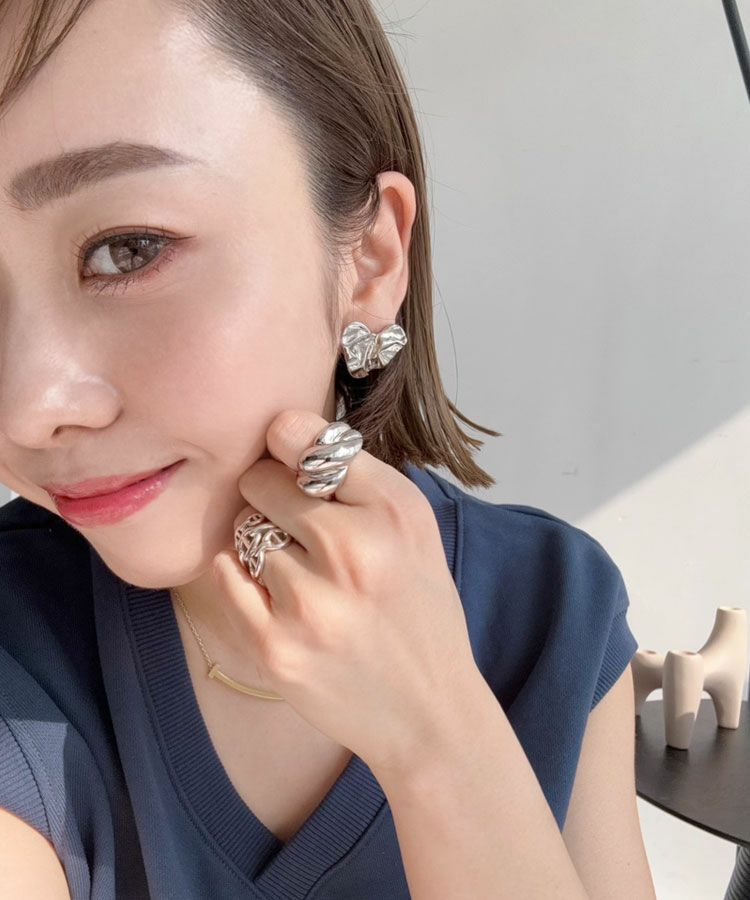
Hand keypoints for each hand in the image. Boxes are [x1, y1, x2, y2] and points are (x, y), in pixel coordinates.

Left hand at [210, 408, 480, 778]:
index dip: (290, 445)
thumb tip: (283, 428)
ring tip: (299, 571)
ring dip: (261, 543)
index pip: (304, 436)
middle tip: (297, 524)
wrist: (428, 712)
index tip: (292, 460)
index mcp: (394, 511)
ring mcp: (310, 603)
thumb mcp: (416, 529)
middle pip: (262, 481)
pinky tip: (272, 594)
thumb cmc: (418, 610)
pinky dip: (239, 576)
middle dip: (272, 495)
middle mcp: (354, 550)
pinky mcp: (275, 648)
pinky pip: (224, 575)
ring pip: (245, 531)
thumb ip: (358, 476)